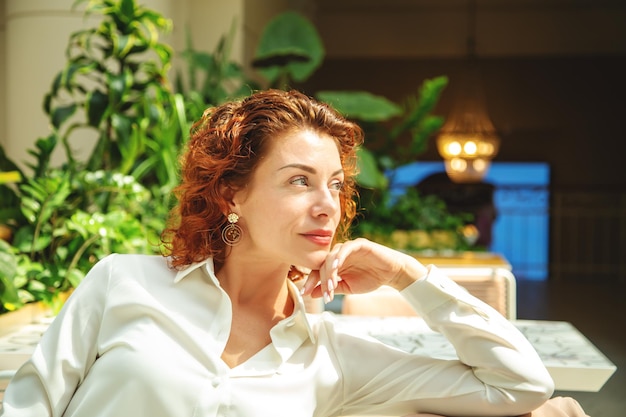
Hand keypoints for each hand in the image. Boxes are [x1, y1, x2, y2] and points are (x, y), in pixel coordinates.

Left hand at [300, 238, 428, 303]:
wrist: (392, 274)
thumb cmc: (370, 278)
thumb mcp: (347, 287)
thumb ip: (330, 288)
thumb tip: (311, 293)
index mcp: (334, 264)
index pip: (317, 271)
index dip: (311, 281)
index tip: (305, 293)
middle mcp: (339, 255)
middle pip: (322, 264)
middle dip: (320, 280)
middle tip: (323, 293)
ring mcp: (348, 248)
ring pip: (332, 257)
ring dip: (329, 272)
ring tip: (330, 285)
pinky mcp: (359, 244)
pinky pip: (346, 248)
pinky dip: (339, 257)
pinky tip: (336, 267)